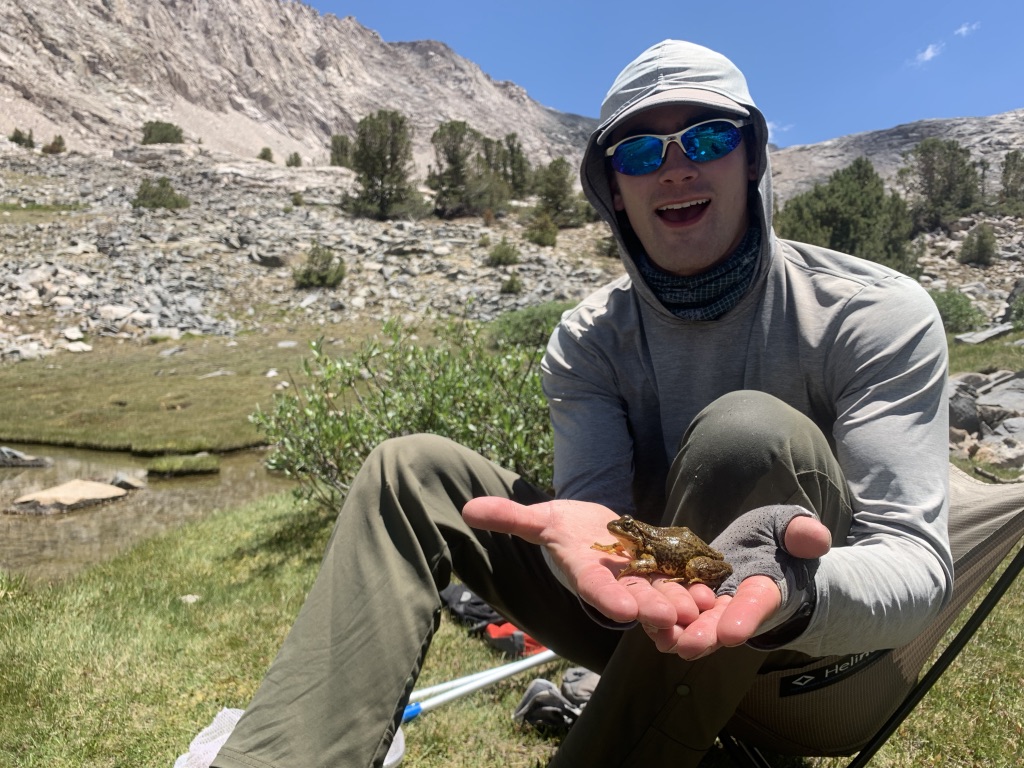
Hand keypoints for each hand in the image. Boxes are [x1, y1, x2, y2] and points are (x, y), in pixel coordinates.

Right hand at [462, 497, 716, 630]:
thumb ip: (510, 516)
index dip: (608, 597)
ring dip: (682, 605)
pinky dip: (697, 588)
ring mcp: (641, 580)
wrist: (592, 532)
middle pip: (635, 598)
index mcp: (585, 571)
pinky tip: (715, 591)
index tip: (623, 609)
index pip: (594, 587)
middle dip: (652, 609)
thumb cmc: (562, 528)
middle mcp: (614, 583)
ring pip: (663, 595)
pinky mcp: (663, 572)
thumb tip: (468, 509)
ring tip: (700, 609)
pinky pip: (682, 583)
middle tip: (670, 618)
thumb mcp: (539, 518)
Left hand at [643, 509, 831, 659]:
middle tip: (689, 645)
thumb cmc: (777, 538)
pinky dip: (664, 620)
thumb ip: (801, 533)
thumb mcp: (789, 527)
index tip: (733, 634)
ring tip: (662, 638)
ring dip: (680, 632)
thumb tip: (816, 539)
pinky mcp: (691, 599)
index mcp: (765, 587)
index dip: (745, 618)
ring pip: (697, 622)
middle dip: (706, 634)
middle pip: (721, 622)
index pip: (757, 604)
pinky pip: (677, 612)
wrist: (757, 550)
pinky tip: (646, 626)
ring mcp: (713, 605)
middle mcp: (737, 603)